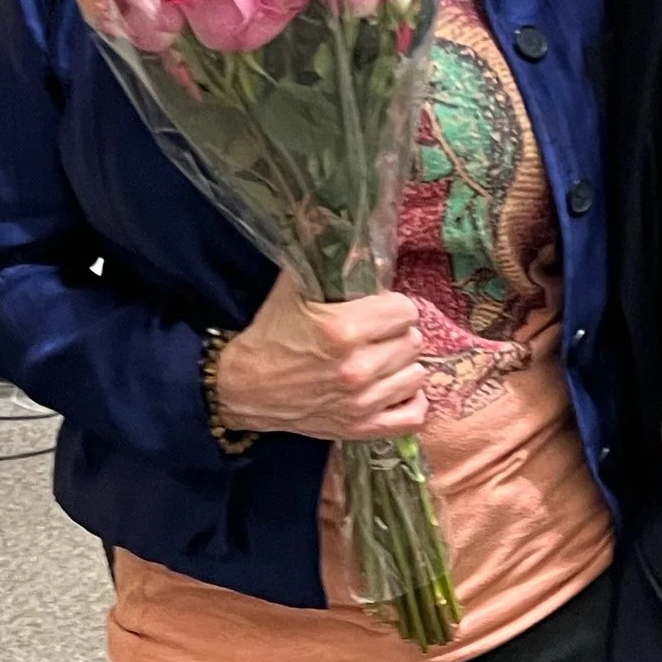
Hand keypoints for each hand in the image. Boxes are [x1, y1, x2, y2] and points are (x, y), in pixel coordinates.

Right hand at [211, 269, 428, 442]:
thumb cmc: (271, 336)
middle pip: (413, 341)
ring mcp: (362, 402)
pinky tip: (394, 389)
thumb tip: (345, 233)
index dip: (394, 306)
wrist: (245, 389)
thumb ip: (323, 265)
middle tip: (379, 335)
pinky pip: (413, 415)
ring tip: (383, 361)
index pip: (405, 311)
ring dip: (402, 365)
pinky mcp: (361, 428)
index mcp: (344, 329)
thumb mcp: (292, 291)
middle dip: (398, 334)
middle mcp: (358, 367)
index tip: (381, 309)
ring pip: (416, 374)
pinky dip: (409, 400)